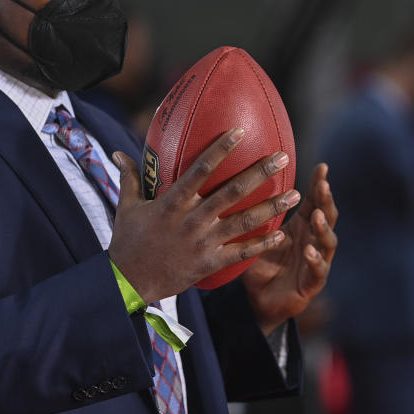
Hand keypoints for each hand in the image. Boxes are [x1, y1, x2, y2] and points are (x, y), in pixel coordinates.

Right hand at [109, 128, 298, 302]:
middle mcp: (191, 220)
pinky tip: (282, 234)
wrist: (129, 282)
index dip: (221, 149)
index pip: (200, 170)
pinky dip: (262, 243)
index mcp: (172, 203)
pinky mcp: (210, 263)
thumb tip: (117, 152)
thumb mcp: (126, 206)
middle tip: (283, 157)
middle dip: (259, 173)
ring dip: (272, 207)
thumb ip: (129, 177)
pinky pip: (241, 252)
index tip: (240, 131)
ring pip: (243, 222)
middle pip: (231, 192)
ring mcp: (203, 243)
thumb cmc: (128, 241)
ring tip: (296, 194)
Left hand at [241, 163, 337, 335]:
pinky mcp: (312, 284)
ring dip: (323, 228)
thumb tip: (234, 180)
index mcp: (300, 228)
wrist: (257, 300)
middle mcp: (312, 241)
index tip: (322, 167)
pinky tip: (309, 251)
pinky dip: (315, 260)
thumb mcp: (254, 234)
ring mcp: (316, 262)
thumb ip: (253, 212)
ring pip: (327, 242)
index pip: (314, 202)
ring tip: (316, 214)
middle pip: (326, 217)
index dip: (319, 185)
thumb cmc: (257, 262)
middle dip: (326, 201)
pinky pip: (318, 271)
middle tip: (323, 185)